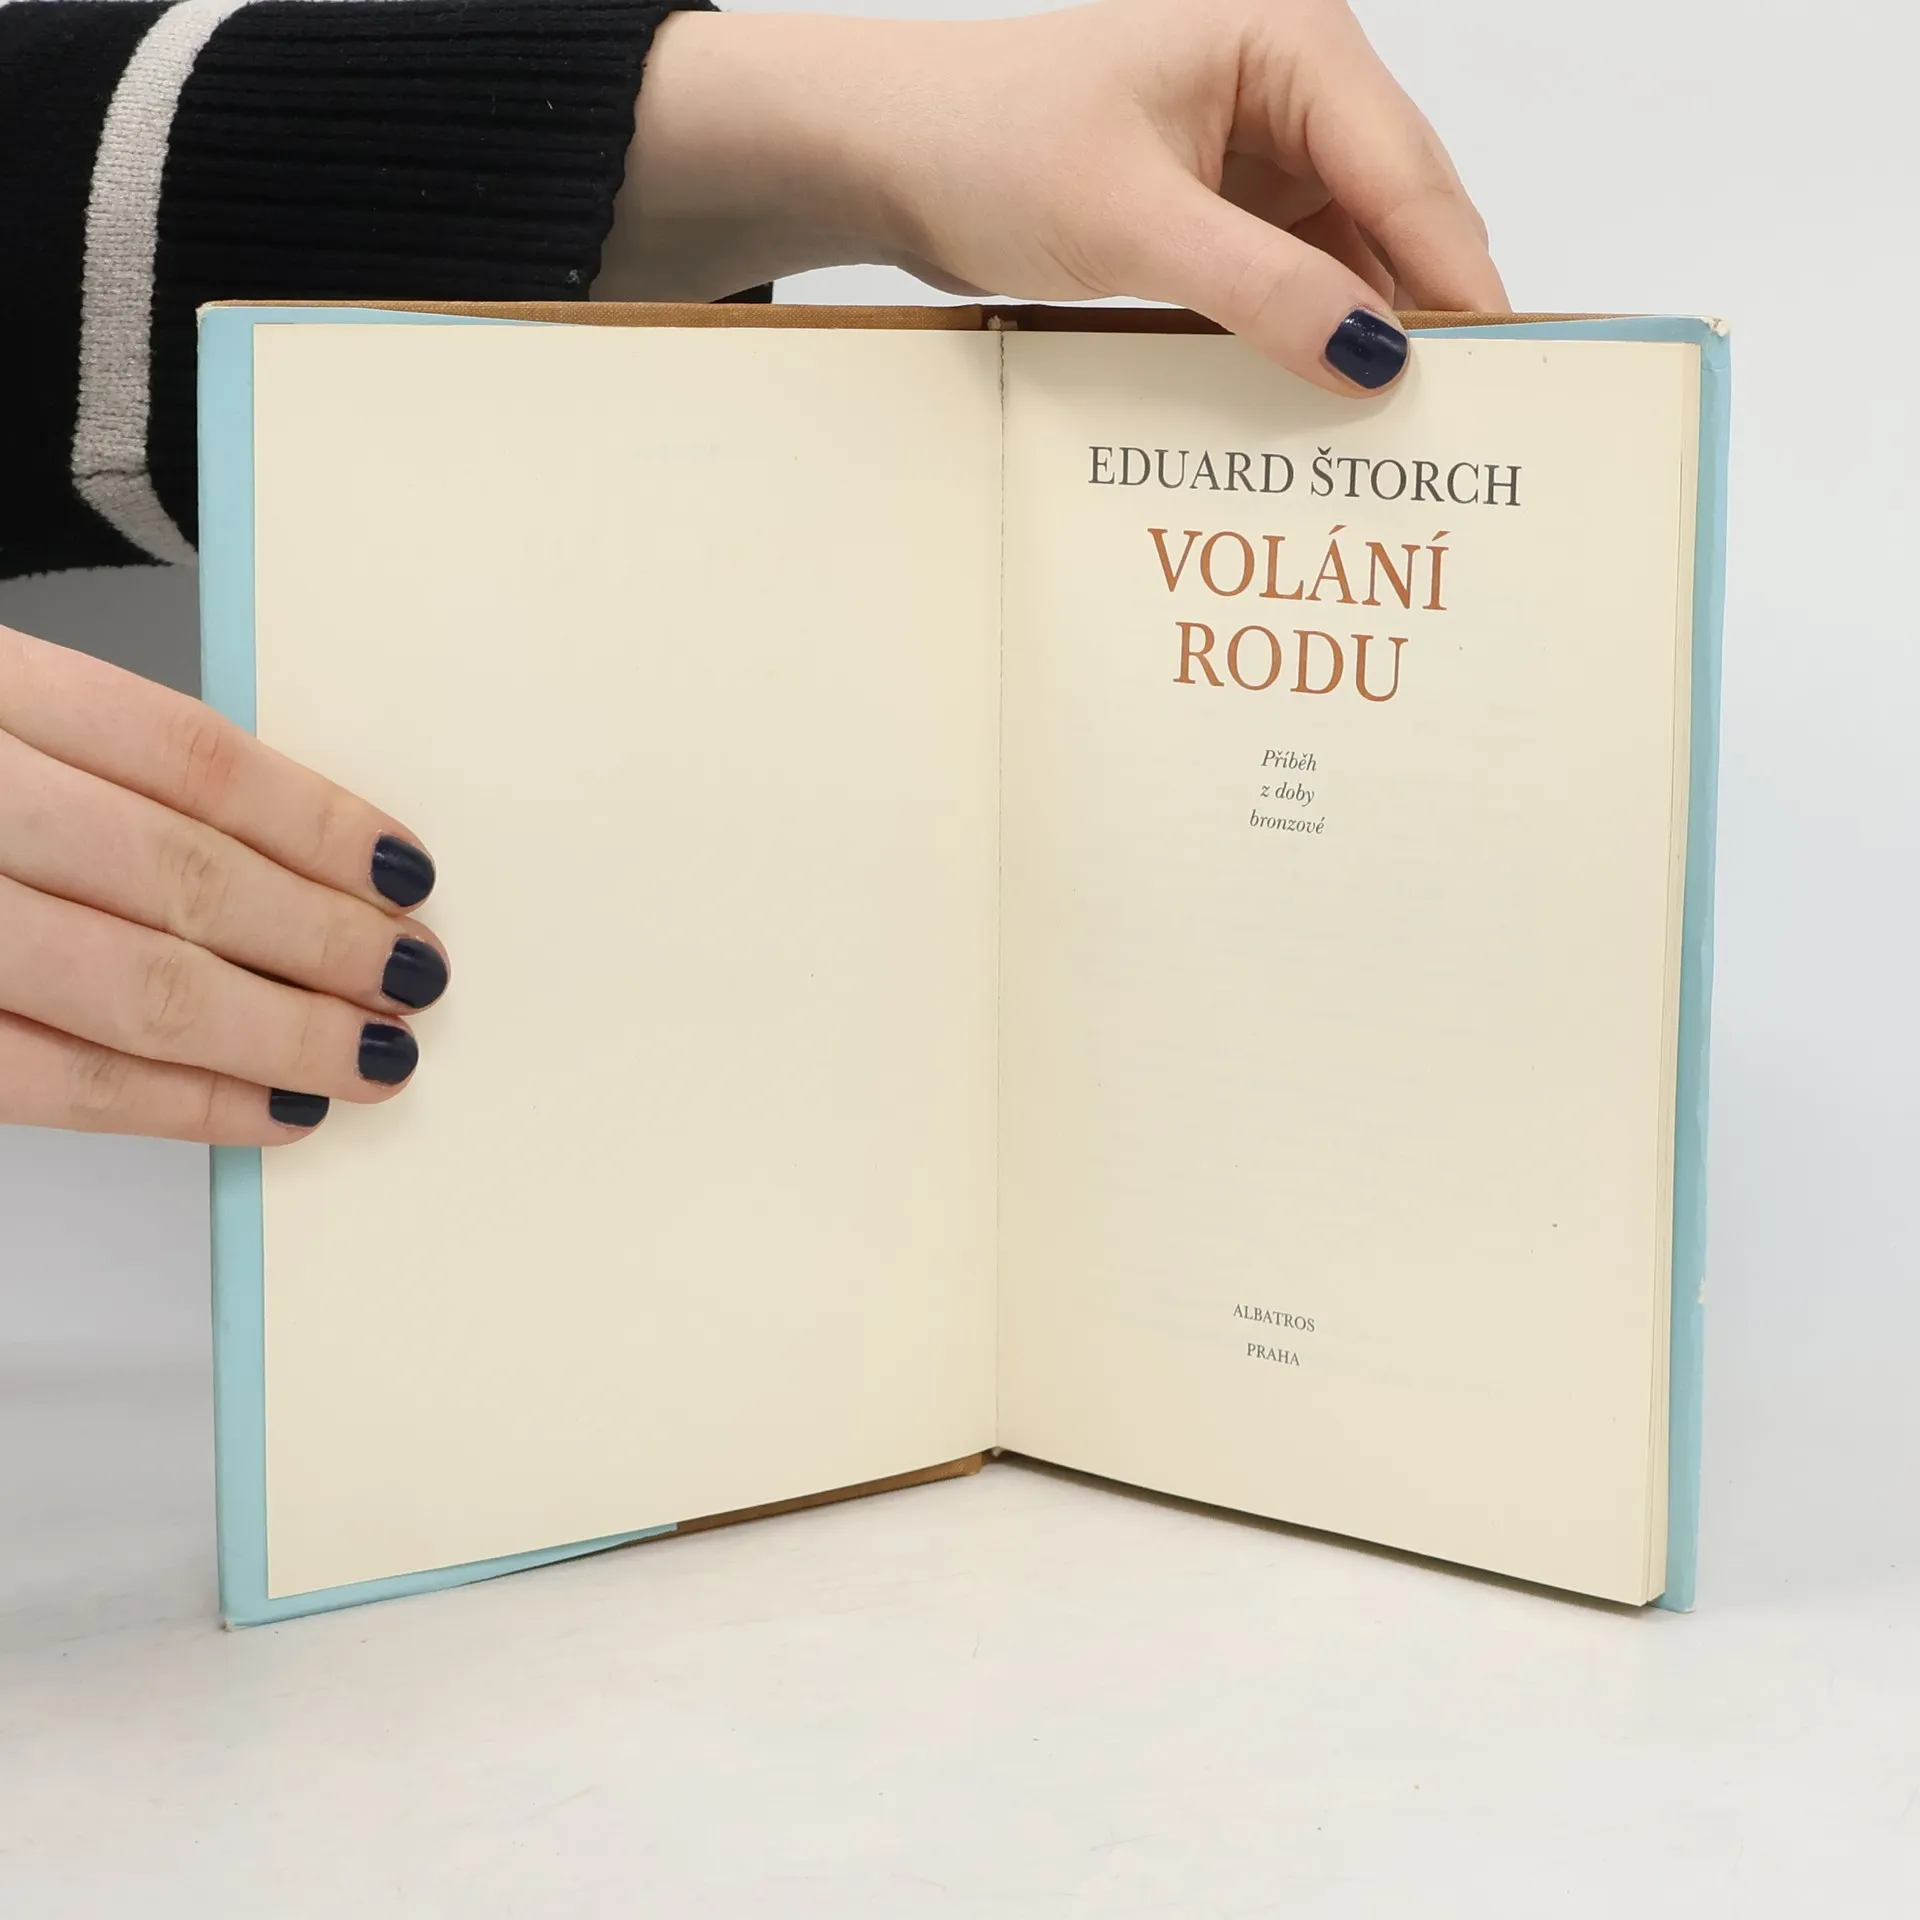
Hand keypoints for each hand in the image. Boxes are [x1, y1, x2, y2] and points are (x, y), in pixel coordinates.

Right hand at [0, 624, 447, 1143]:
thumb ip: (95, 764)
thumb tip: (291, 855)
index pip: (185, 755)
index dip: (316, 822)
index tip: (406, 871)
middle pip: (173, 875)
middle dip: (319, 940)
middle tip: (416, 979)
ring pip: (122, 985)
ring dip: (272, 1035)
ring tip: (373, 1058)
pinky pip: (44, 1081)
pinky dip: (173, 1105)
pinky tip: (267, 1114)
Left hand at [609, 0, 1505, 393]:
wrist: (895, 154)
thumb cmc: (989, 143)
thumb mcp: (1131, 223)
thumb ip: (1261, 288)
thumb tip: (1375, 358)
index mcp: (1286, 38)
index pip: (1404, 166)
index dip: (1455, 273)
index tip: (1504, 368)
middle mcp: (1292, 80)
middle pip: (1398, 207)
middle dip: (1424, 308)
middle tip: (1466, 421)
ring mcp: (1265, 142)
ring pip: (1356, 248)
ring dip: (1368, 331)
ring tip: (1406, 432)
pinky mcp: (1231, 199)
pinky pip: (1300, 271)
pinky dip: (1312, 332)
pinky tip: (1327, 400)